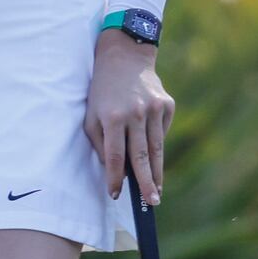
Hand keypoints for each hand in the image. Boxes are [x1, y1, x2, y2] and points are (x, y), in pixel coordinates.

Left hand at [85, 30, 173, 206]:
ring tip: (158, 191)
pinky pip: (162, 132)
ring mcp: (154, 108)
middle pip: (141, 156)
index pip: (114, 156)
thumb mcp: (91, 114)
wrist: (125, 55)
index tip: (116, 194)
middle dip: (146, 182)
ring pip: (156, 148)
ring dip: (157, 172)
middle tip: (152, 202)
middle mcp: (135, 113)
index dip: (115, 178)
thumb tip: (115, 170)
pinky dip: (157, 144)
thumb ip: (100, 143)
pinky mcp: (166, 104)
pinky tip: (153, 152)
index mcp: (112, 117)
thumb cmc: (102, 90)